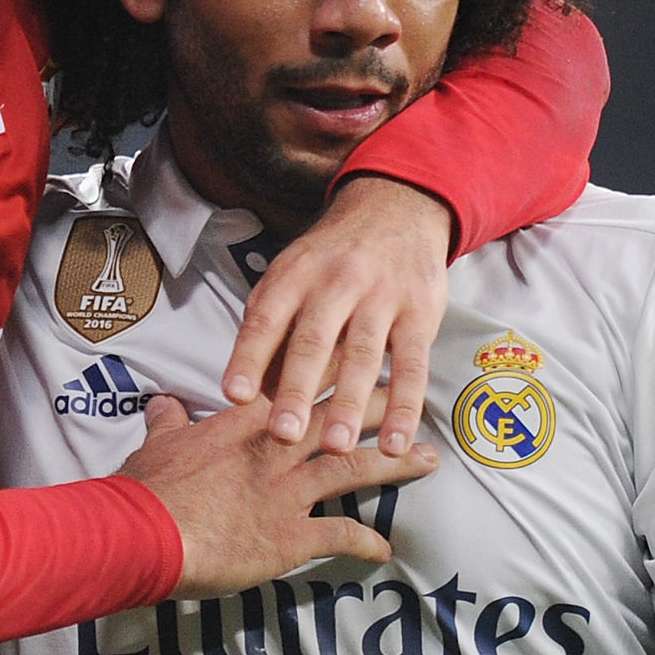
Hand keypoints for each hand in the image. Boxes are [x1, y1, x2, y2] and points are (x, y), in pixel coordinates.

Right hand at [120, 391, 437, 597]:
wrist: (143, 533)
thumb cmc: (148, 488)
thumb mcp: (157, 445)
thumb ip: (170, 422)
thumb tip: (164, 405)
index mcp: (247, 419)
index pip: (300, 381)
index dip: (335, 366)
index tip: (363, 350)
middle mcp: (277, 446)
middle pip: (342, 415)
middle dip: (381, 404)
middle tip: (415, 397)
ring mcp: (288, 490)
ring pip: (355, 468)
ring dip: (395, 464)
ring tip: (428, 460)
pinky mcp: (291, 535)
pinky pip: (342, 535)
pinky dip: (367, 542)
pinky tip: (385, 549)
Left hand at [221, 176, 451, 457]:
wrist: (396, 207)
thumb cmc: (332, 257)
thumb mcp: (293, 273)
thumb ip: (271, 325)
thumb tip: (249, 391)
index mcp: (295, 274)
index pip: (267, 317)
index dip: (249, 356)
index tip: (234, 396)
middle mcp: (336, 283)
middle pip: (314, 340)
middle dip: (297, 389)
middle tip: (283, 434)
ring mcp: (381, 297)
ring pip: (363, 355)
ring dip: (349, 404)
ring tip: (336, 446)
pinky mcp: (419, 313)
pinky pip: (413, 365)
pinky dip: (406, 407)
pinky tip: (396, 443)